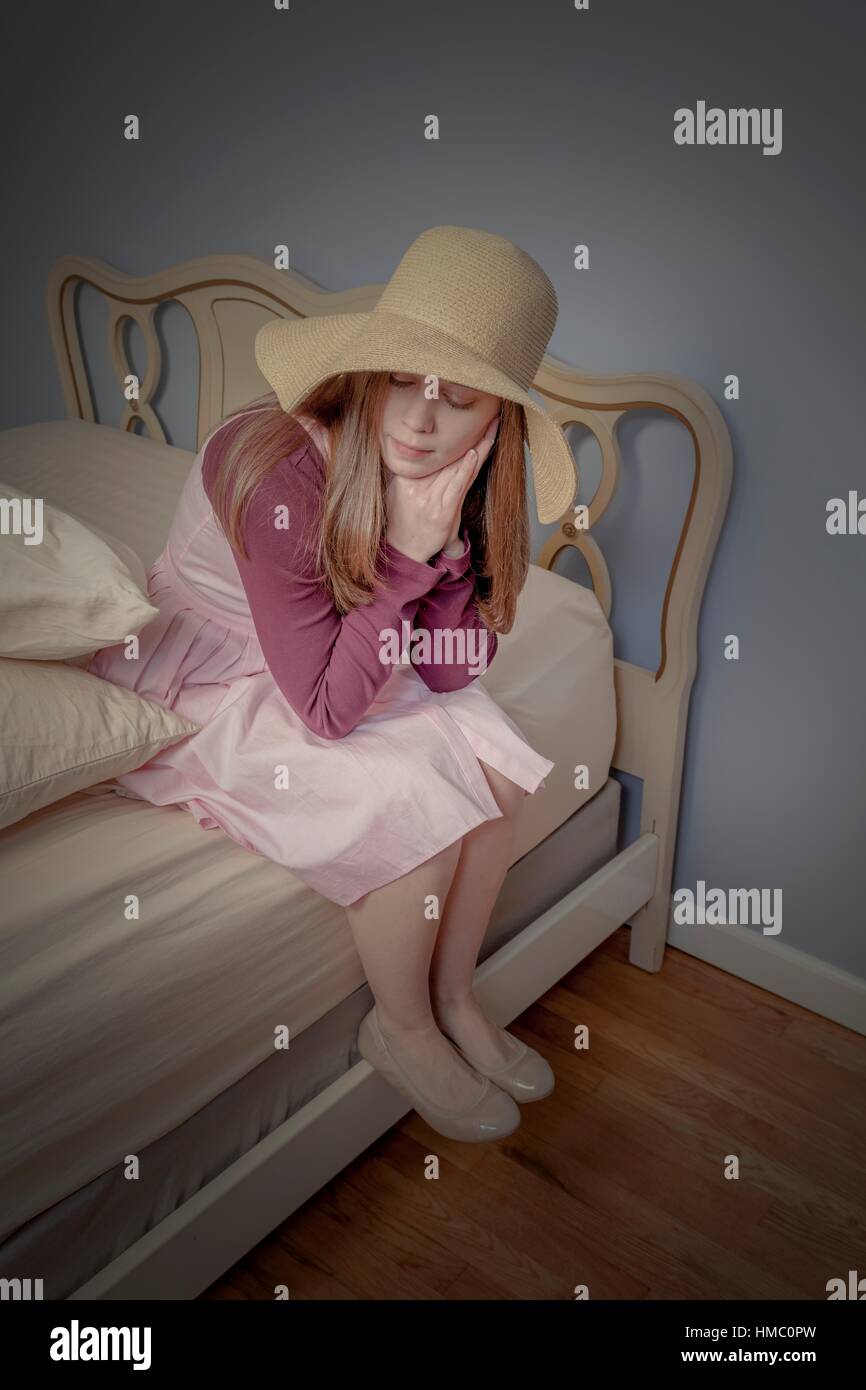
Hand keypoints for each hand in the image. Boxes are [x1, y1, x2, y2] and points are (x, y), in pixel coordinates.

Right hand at [386, 415, 499, 564]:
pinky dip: (466, 468)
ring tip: (489, 426)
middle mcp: (419, 485)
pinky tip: (475, 452)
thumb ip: (406, 473)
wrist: (402, 551)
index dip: (453, 436)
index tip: (467, 420)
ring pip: (457, 466)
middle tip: (486, 414)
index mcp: (408, 477)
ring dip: (476, 446)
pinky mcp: (443, 512)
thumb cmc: (401, 521)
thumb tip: (410, 452)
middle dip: (470, 435)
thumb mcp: (396, 493)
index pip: (434, 452)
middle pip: (449, 455)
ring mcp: (432, 499)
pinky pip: (457, 486)